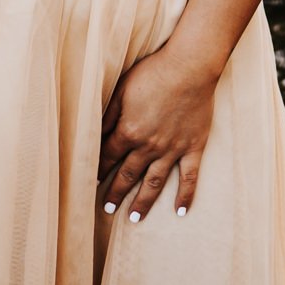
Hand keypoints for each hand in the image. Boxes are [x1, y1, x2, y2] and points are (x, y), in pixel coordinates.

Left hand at [97, 42, 218, 221]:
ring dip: (143, 202)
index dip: (98, 169)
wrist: (189, 67)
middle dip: (115, 192)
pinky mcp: (193, 147)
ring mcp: (172, 149)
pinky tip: (180, 212)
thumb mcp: (121, 89)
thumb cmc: (153, 73)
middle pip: (128, 175)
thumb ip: (108, 115)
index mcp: (129, 131)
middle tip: (107, 208)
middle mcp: (149, 146)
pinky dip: (185, 196)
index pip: (108, 156)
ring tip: (133, 218)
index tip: (91, 181)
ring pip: (154, 182)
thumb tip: (95, 133)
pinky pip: (189, 177)